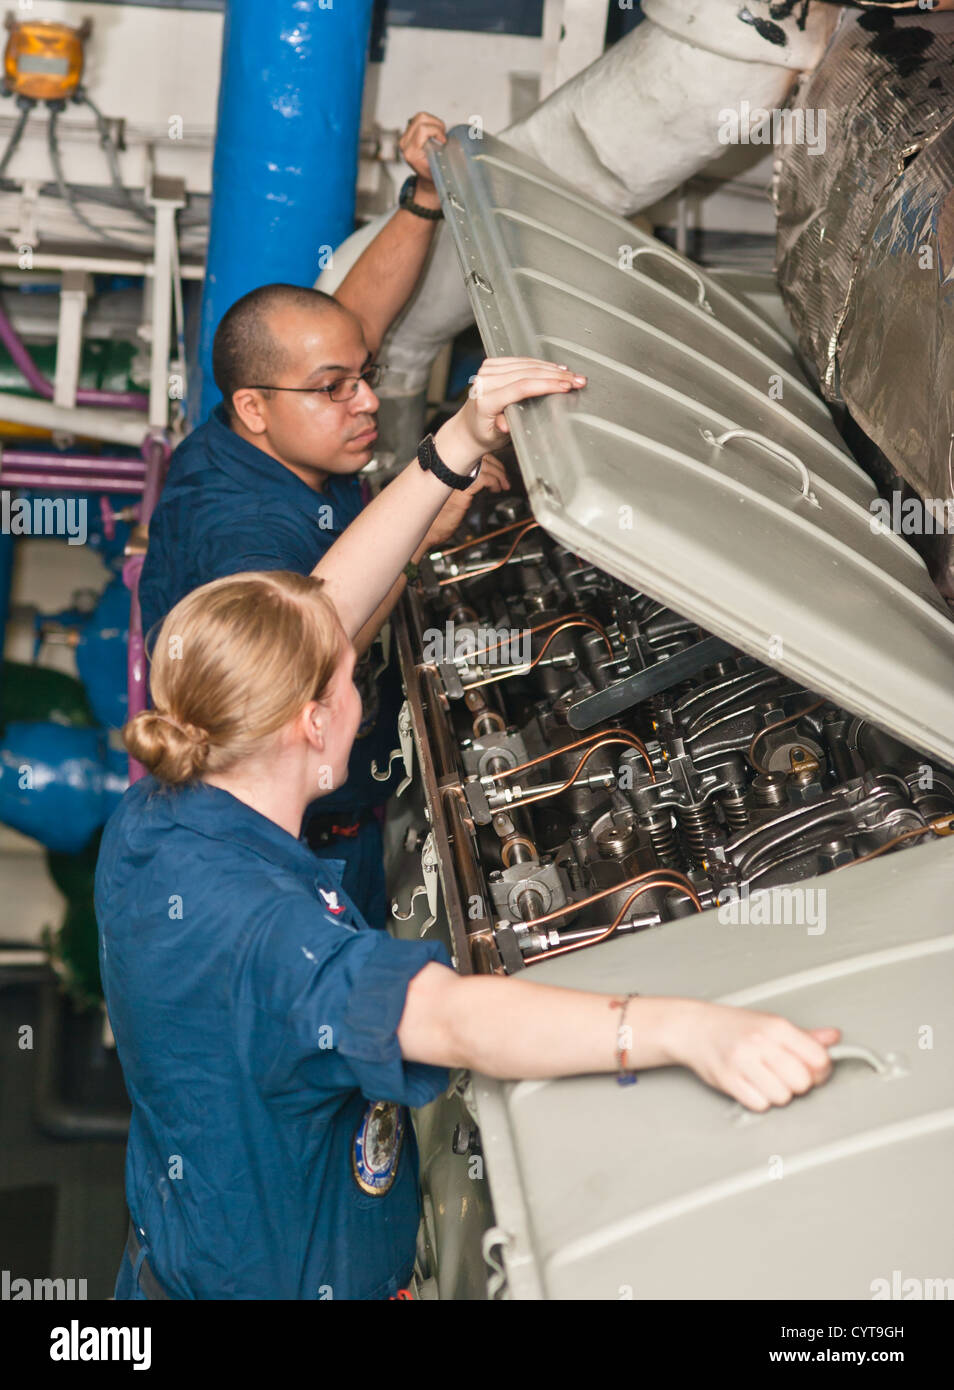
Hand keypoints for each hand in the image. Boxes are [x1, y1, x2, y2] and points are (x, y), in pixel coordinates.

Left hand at [399, 111, 446, 200]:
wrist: (426, 180)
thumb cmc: (434, 175)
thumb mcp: (440, 168)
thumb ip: (446, 156)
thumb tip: (461, 145)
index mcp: (412, 153)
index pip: (423, 129)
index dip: (437, 131)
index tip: (444, 141)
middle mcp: (405, 144)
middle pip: (421, 119)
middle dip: (436, 124)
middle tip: (443, 135)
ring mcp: (405, 138)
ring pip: (420, 116)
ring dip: (434, 122)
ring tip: (440, 133)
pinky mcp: (407, 133)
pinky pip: (418, 119)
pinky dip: (430, 122)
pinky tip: (435, 132)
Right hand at [418, 455, 509, 553]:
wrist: (429, 530)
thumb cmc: (438, 517)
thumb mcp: (452, 495)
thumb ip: (463, 482)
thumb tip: (483, 476)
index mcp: (447, 468)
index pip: (473, 453)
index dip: (490, 460)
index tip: (499, 470)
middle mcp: (450, 469)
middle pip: (481, 457)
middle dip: (498, 467)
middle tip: (505, 479)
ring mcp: (455, 478)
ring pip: (485, 467)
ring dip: (499, 476)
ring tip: (502, 485)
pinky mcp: (461, 490)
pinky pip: (483, 478)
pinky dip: (493, 482)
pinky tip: (494, 489)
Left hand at [434, 358, 585, 472]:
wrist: (467, 428)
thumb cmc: (484, 434)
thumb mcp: (495, 438)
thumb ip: (503, 428)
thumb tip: (508, 424)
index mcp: (485, 400)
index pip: (521, 387)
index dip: (546, 385)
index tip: (566, 386)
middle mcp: (484, 381)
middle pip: (527, 373)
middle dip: (556, 376)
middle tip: (578, 380)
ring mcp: (487, 370)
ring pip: (526, 364)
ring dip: (552, 368)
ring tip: (572, 375)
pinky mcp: (491, 365)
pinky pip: (520, 360)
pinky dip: (540, 364)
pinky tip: (555, 367)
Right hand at [666, 1000, 839, 1111]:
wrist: (693, 1027)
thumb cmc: (733, 1026)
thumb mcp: (770, 1022)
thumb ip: (804, 1035)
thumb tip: (833, 1038)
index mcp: (776, 1026)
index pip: (818, 1058)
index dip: (820, 1070)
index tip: (812, 1070)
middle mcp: (760, 1042)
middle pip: (802, 1082)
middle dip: (797, 1084)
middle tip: (784, 1075)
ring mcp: (743, 1061)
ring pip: (782, 1096)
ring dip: (777, 1093)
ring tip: (764, 1079)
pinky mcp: (728, 1080)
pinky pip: (759, 1104)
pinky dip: (758, 1100)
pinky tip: (751, 1085)